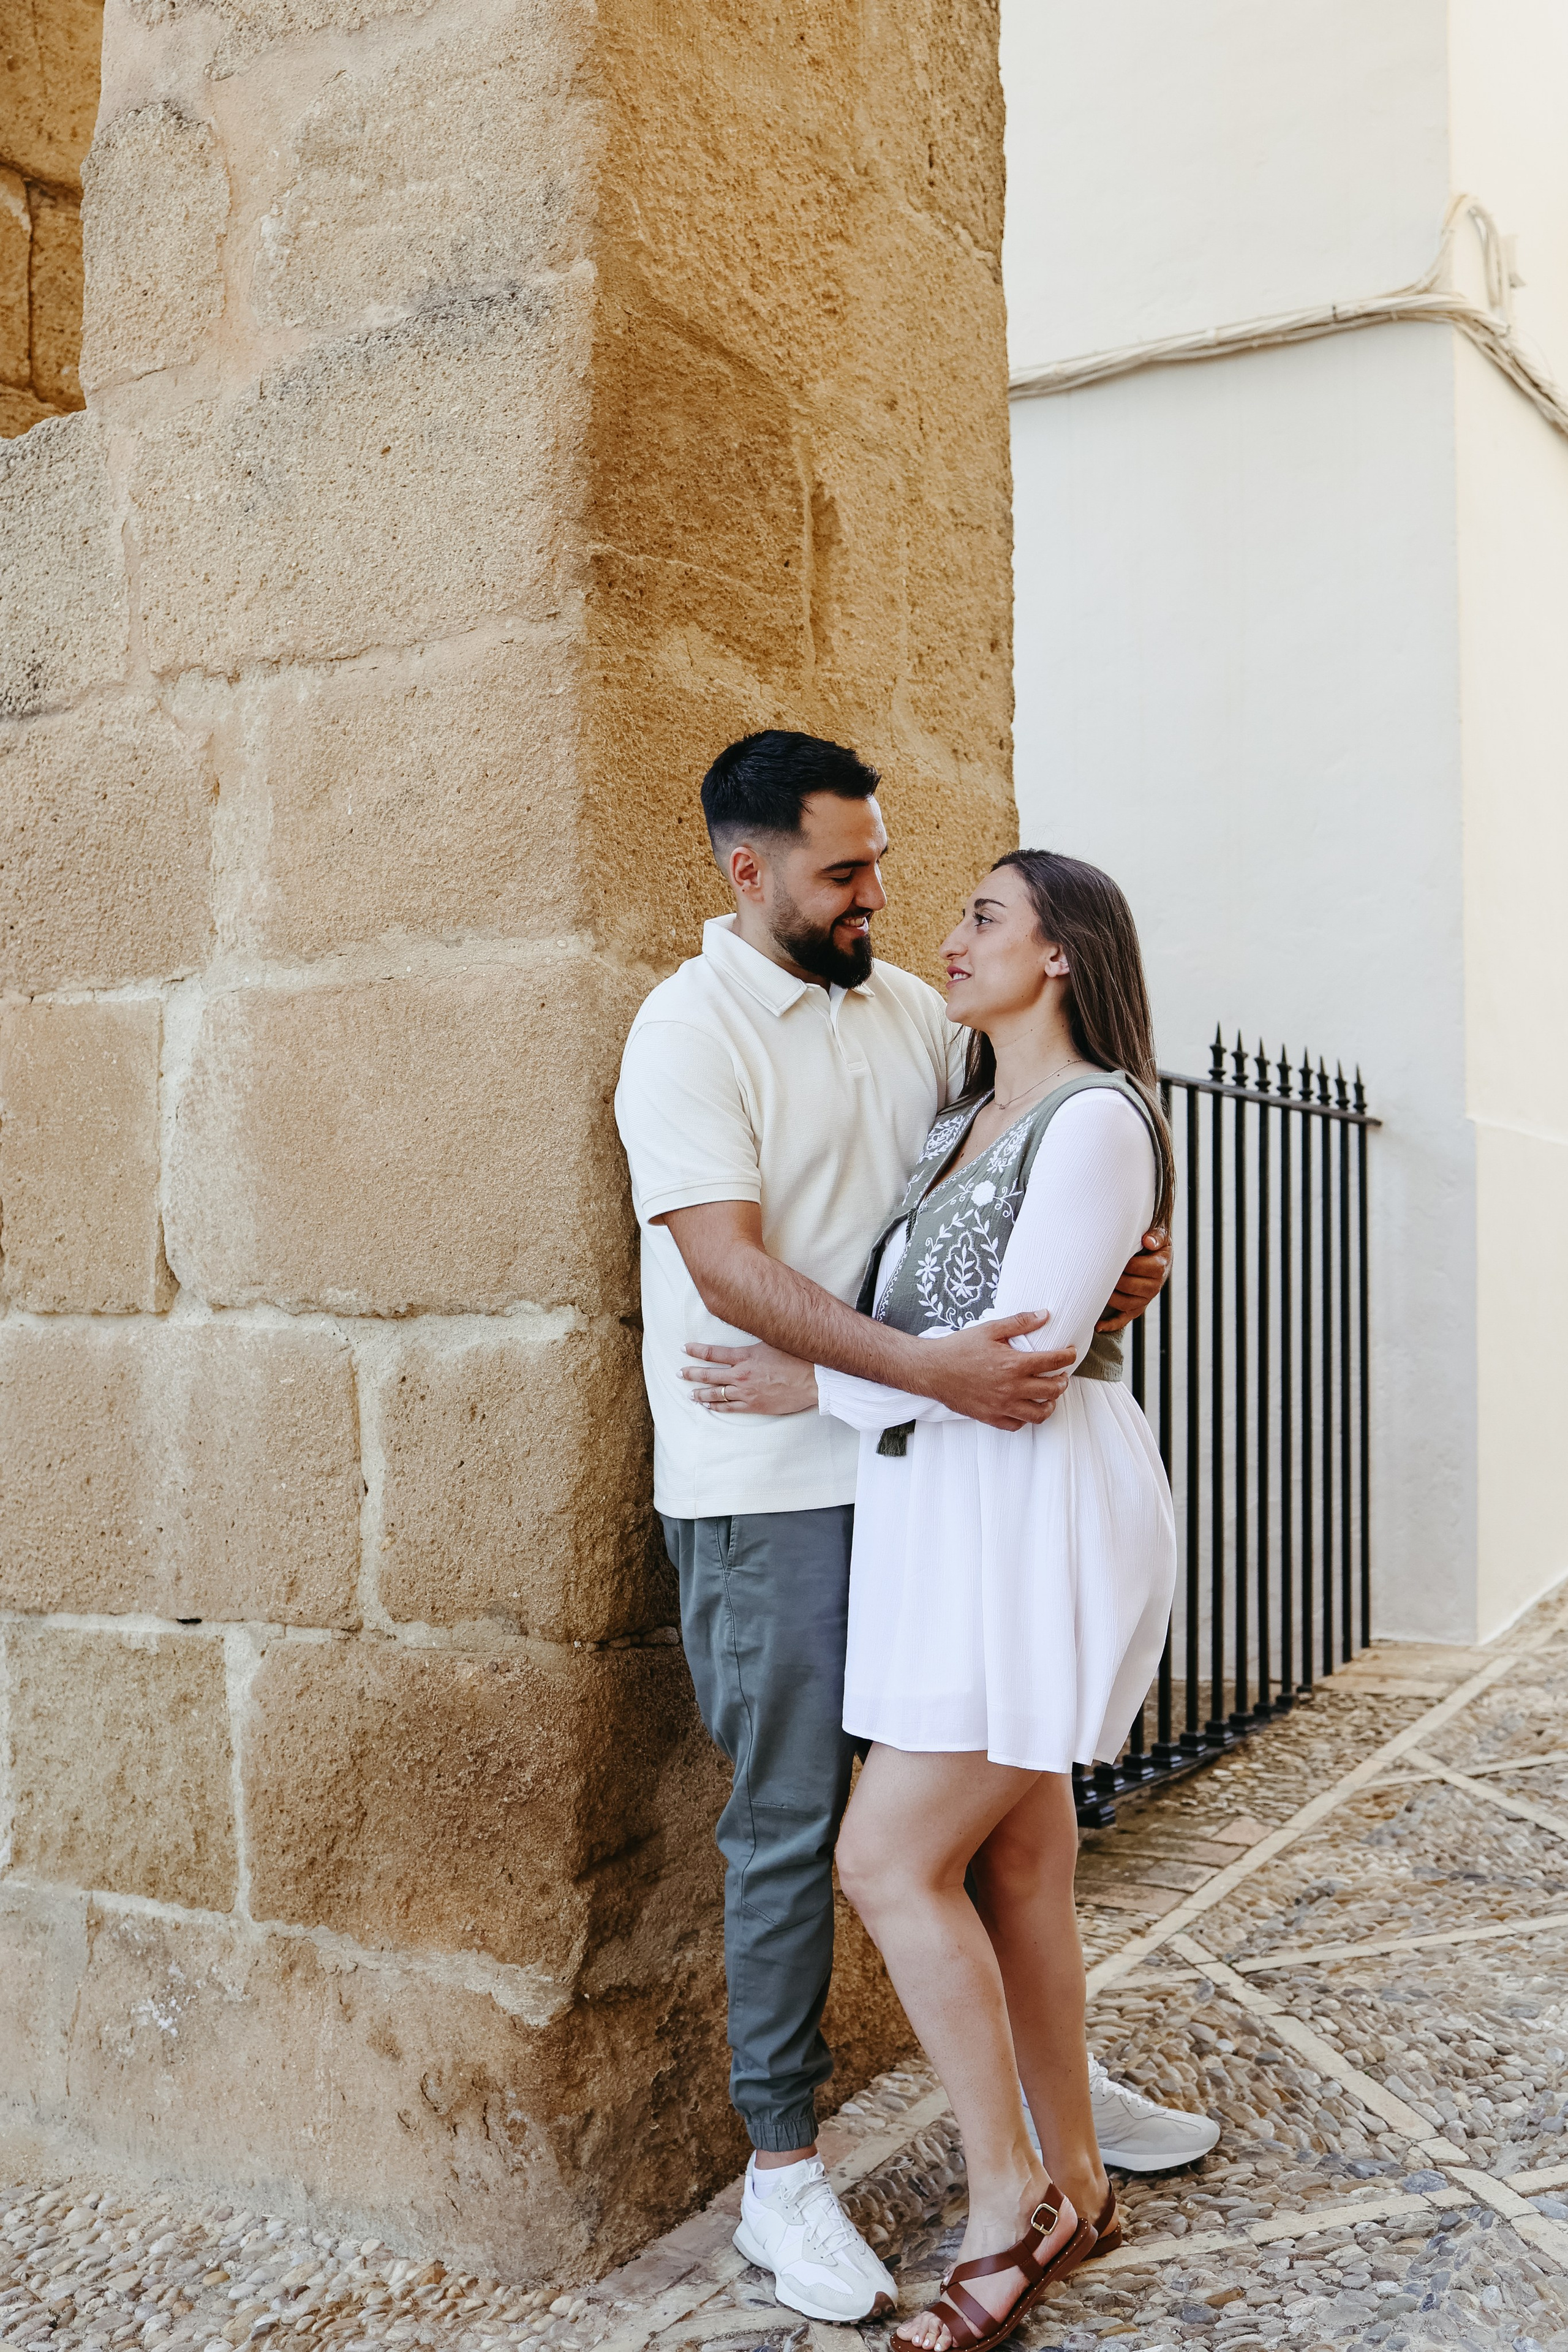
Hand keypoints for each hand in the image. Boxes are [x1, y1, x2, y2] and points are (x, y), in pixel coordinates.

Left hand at [682, 1340, 818, 1414]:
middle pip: (709, 1374)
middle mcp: (741, 1374)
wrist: (813, 1380)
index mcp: (745, 1356)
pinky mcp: (754, 1406)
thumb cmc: (796, 1358)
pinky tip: (708, 1407)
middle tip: (679, 1373)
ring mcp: (746, 1392)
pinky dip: (717, 1407)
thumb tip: (745, 1329)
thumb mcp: (772, 1341)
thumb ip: (754, 1341)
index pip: (713, 1352)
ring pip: (716, 1393)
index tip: (684, 1348)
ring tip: (690, 1394)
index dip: (696, 1350)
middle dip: (691, 1373)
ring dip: (700, 1393)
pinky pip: (730, 1408)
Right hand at [915, 1313, 1074, 1431]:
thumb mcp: (989, 1329)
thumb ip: (1019, 1322)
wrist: (932, 1370)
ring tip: (1049, 1396)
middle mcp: (1011, 1388)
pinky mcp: (991, 1417)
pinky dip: (1026, 1418)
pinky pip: (1018, 1425)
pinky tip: (1026, 1407)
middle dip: (1063, 1381)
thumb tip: (1045, 1315)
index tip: (1070, 1353)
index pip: (1053, 1362)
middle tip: (1061, 1375)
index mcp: (1013, 1364)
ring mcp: (1002, 1406)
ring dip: (1050, 1404)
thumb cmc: (959, 1348)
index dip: (1068, 1356)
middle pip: (1052, 1390)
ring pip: (1040, 1413)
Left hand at [1097, 1228, 1170, 1331]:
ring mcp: (1144, 1300)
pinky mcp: (1136, 1309)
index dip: (1124, 1264)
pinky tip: (1097, 1326)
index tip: (1110, 1256)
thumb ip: (1156, 1236)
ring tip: (1094, 1288)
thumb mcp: (1160, 1236)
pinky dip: (1111, 1324)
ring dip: (1109, 1297)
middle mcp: (1154, 1286)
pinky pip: (1123, 1319)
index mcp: (1159, 1267)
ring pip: (1125, 1303)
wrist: (1159, 1259)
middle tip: (1097, 1270)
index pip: (1139, 1267)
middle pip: (1130, 1286)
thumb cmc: (1154, 1245)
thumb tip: (1148, 1241)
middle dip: (1114, 1279)